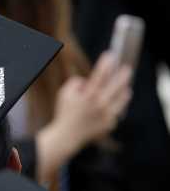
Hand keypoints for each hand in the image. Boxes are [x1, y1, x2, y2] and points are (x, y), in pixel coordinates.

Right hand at [36, 52, 131, 182]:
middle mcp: (99, 105)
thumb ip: (75, 83)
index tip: (110, 55)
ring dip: (124, 91)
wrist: (68, 135)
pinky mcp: (110, 123)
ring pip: (121, 99)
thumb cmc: (65, 112)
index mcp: (88, 95)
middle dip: (122, 75)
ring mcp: (106, 115)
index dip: (105, 64)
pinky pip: (115, 112)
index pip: (99, 75)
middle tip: (126, 68)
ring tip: (126, 87)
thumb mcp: (63, 93)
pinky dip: (114, 108)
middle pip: (116, 86)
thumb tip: (86, 80)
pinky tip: (110, 106)